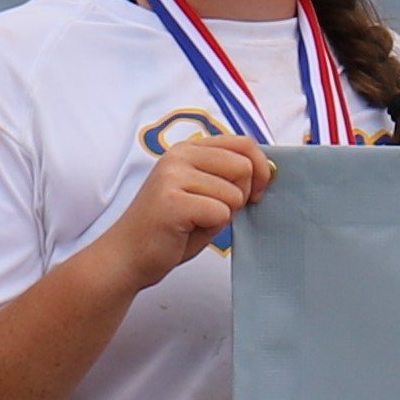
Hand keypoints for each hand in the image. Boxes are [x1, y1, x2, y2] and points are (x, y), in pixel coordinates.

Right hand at [106, 130, 276, 283]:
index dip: (260, 169)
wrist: (128, 256)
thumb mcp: (204, 193)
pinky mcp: (173, 201)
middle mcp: (178, 156)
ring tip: (195, 222)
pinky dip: (212, 229)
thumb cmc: (171, 229)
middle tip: (216, 212)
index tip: (256, 192)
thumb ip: (230, 177)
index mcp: (188, 150)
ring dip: (223, 215)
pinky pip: (220, 213)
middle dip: (242, 196)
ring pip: (234, 194)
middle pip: (244, 166)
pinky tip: (186, 230)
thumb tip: (271, 169)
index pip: (243, 143)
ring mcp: (173, 176)